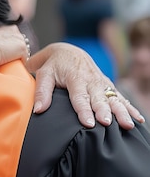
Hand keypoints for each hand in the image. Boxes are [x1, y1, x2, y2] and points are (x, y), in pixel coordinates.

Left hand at [29, 42, 144, 128]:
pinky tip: (138, 119)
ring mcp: (102, 83)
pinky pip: (121, 97)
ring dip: (121, 111)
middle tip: (107, 123)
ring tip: (128, 124)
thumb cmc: (53, 65)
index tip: (89, 123)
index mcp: (75, 77)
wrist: (68, 51)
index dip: (84, 109)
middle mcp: (91, 80)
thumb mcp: (44, 73)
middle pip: (98, 98)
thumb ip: (41, 91)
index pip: (79, 96)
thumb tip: (39, 110)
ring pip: (113, 98)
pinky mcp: (108, 86)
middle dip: (104, 111)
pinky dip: (130, 108)